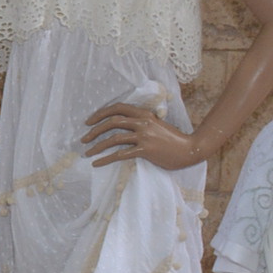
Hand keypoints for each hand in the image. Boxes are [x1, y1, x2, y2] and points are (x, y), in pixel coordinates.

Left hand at [82, 98, 205, 170]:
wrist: (189, 149)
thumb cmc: (171, 139)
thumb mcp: (156, 125)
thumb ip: (141, 122)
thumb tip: (122, 126)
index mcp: (144, 114)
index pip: (118, 108)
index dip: (100, 113)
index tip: (88, 122)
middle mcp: (143, 122)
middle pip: (112, 122)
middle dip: (94, 130)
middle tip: (83, 139)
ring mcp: (144, 136)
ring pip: (114, 138)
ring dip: (97, 146)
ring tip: (87, 153)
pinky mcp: (146, 150)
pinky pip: (120, 154)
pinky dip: (106, 159)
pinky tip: (96, 163)